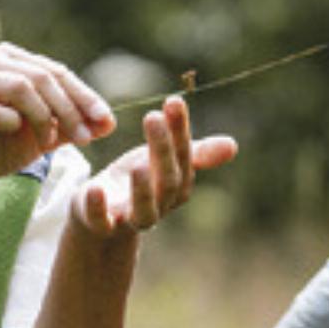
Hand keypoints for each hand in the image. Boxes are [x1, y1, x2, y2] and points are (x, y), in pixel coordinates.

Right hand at [0, 43, 115, 196]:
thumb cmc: (3, 145)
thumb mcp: (47, 132)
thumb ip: (76, 124)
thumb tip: (110, 123)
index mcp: (8, 57)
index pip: (55, 71)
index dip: (84, 95)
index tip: (106, 121)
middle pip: (41, 76)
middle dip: (70, 109)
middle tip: (85, 138)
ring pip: (21, 87)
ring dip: (45, 117)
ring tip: (50, 140)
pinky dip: (17, 125)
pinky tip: (19, 136)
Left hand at [75, 96, 236, 236]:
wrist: (100, 216)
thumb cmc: (136, 180)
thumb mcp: (161, 160)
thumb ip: (194, 152)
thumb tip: (233, 145)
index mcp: (177, 186)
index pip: (183, 156)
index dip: (179, 130)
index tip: (174, 101)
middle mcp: (160, 205)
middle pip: (167, 181)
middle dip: (162, 150)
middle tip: (153, 117)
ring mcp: (130, 218)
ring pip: (144, 210)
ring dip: (142, 189)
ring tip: (138, 165)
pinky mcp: (101, 226)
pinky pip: (101, 222)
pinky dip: (98, 208)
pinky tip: (94, 188)